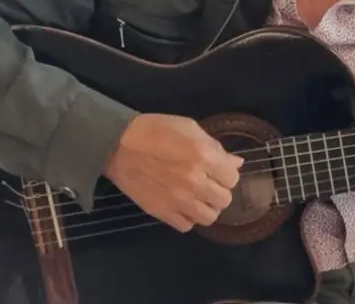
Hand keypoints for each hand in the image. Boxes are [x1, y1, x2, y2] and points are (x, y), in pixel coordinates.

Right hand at [103, 113, 243, 232]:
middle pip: (224, 200)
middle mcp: (194, 181)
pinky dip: (188, 217)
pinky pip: (186, 226)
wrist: (117, 144)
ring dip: (206, 207)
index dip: (226, 173)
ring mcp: (177, 200)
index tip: (217, 169)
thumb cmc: (156, 130)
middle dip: (219, 190)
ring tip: (197, 196)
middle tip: (208, 182)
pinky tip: (182, 205)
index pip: (233, 178)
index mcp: (203, 156)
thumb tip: (236, 164)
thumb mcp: (190, 128)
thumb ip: (215, 147)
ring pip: (209, 217)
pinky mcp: (161, 212)